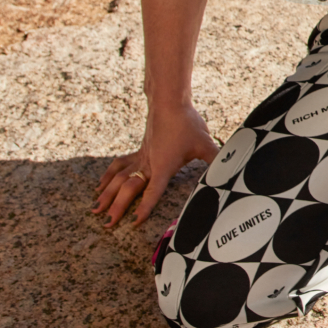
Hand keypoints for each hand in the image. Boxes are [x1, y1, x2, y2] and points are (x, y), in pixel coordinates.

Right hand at [92, 104, 218, 228]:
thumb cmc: (187, 123)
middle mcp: (148, 164)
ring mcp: (141, 157)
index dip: (144, 208)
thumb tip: (231, 168)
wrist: (169, 103)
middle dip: (116, 207)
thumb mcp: (206, 144)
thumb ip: (217, 159)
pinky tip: (100, 186)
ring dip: (106, 195)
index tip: (134, 223)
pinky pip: (118, 166)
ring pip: (118, 179)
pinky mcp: (138, 151)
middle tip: (106, 224)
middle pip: (128, 189)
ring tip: (95, 209)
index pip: (153, 191)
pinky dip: (108, 177)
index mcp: (164, 166)